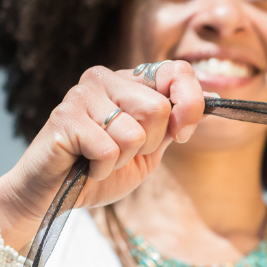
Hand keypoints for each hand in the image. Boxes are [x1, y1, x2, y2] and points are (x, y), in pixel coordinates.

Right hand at [0, 62, 205, 246]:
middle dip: (150, 143)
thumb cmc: (101, 170)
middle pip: (159, 108)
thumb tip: (212, 98)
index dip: (189, 105)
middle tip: (124, 152)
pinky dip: (103, 168)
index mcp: (129, 82)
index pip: (176, 70)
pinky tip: (87, 165)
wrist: (54, 195)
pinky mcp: (64, 117)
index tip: (182, 134)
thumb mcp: (150, 149)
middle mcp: (105, 78)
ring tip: (101, 158)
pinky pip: (109, 149)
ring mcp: (82, 94)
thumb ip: (174, 123)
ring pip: (135, 131)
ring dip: (124, 158)